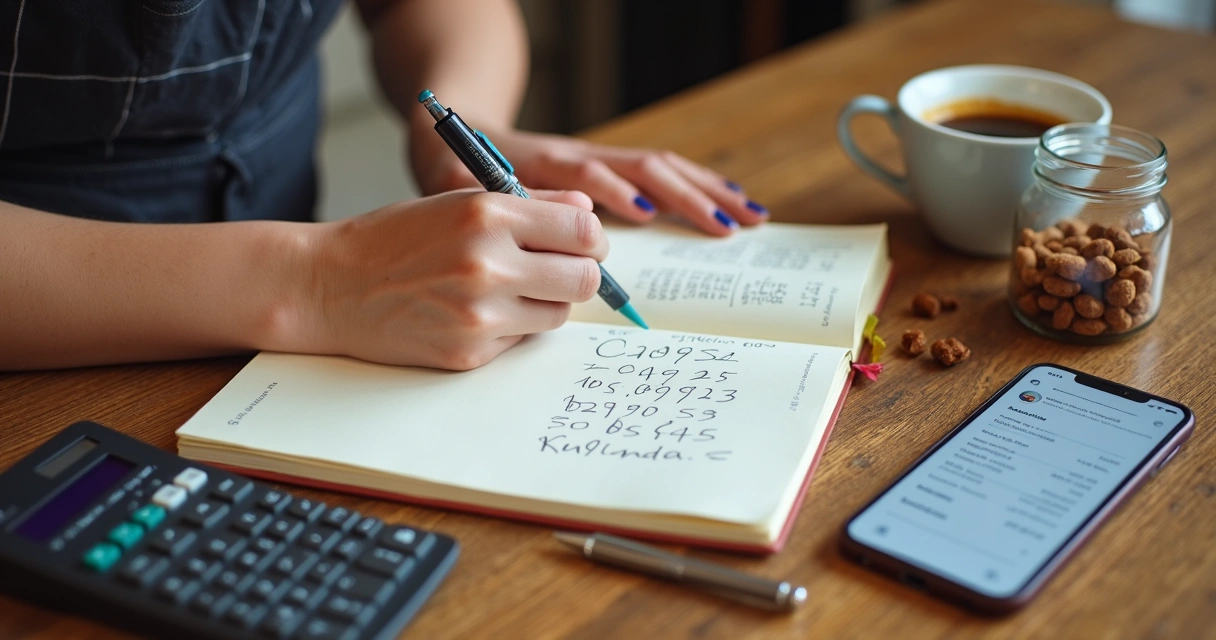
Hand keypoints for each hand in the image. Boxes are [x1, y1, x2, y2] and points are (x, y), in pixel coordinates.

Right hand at [295, 189, 604, 369]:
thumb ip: (530, 204)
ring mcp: (480, 314)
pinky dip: (512, 326)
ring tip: (509, 288)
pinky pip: (523, 340)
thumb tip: (586, 209)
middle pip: (584, 279)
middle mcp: (488, 263)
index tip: (584, 242)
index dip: (591, 237)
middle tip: (558, 269)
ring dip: (546, 301)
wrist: (331, 287)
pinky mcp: (471, 352)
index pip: (583, 228)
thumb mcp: (459, 201)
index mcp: (488, 213)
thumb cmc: (395, 238)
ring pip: (559, 313)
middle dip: (579, 273)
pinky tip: (475, 311)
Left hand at [410, 127, 768, 236]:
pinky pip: (662, 174)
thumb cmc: (451, 165)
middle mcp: (579, 155)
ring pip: (663, 167)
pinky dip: (700, 187)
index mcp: (541, 162)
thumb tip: (503, 218)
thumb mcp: (446, 182)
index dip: (609, 192)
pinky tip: (733, 203)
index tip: (640, 214)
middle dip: (685, 195)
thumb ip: (469, 198)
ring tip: (748, 216)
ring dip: (706, 190)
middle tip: (725, 225)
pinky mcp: (609, 169)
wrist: (459, 129)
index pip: (584, 172)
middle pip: (642, 166)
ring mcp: (599, 159)